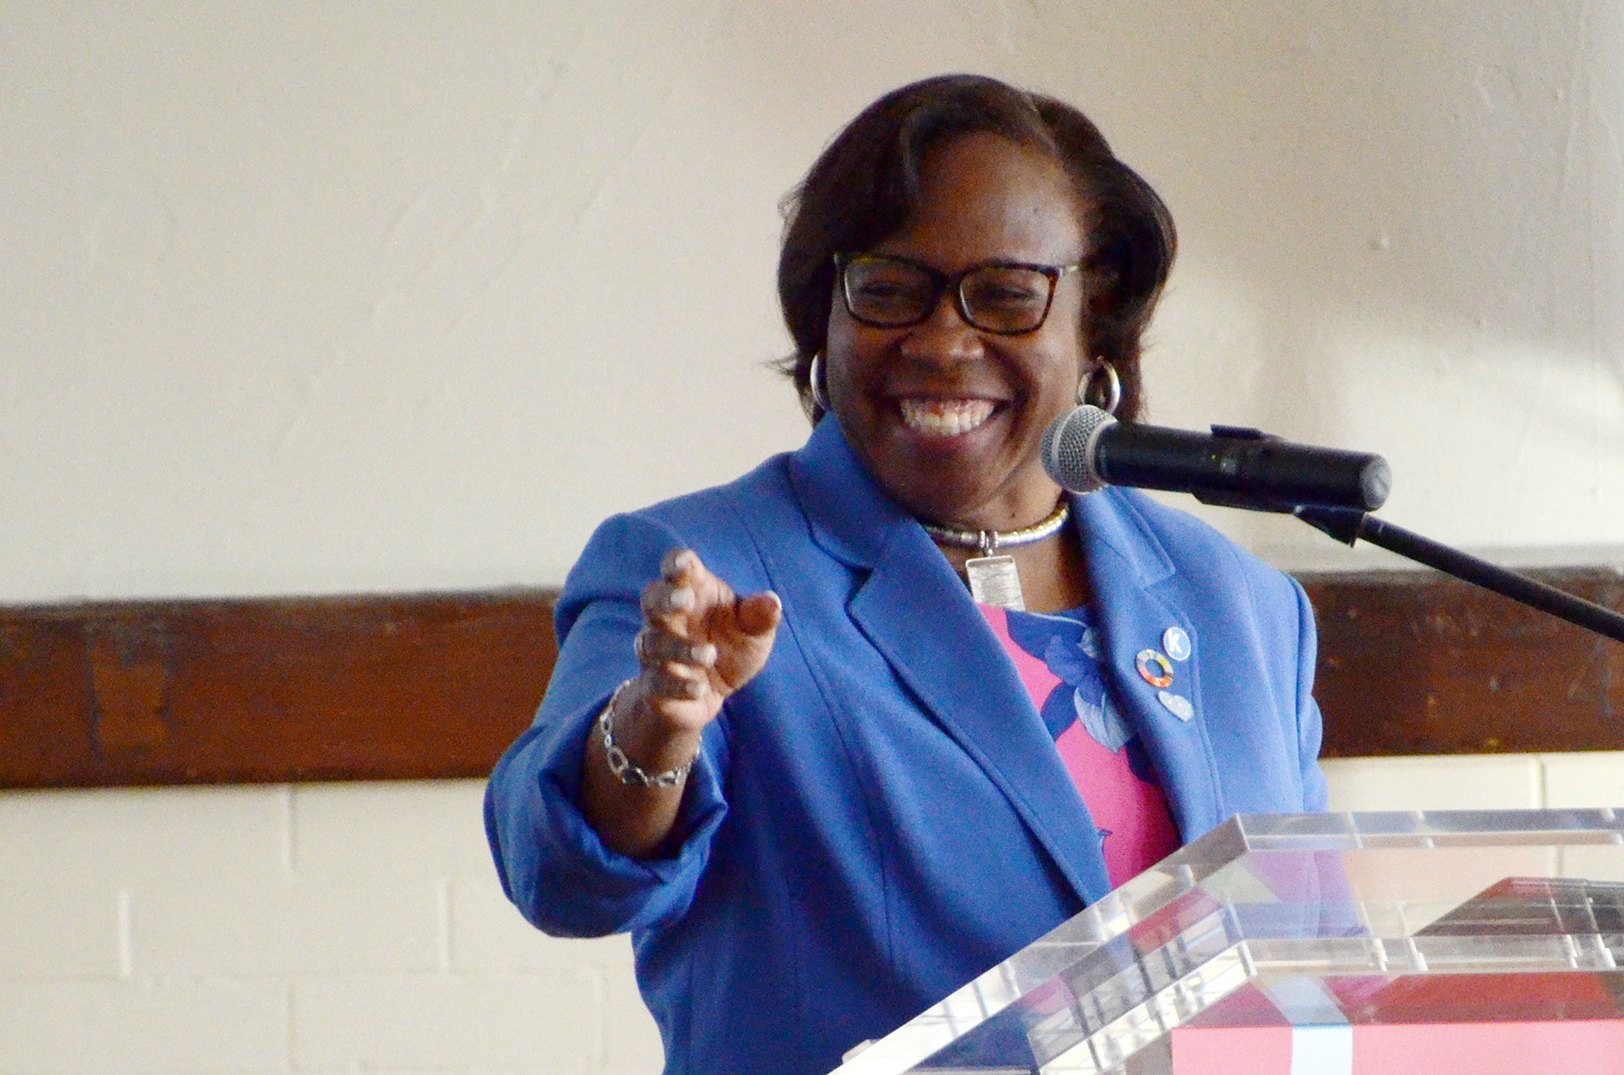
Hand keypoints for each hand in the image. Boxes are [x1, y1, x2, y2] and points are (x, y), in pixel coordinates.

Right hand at [630, 548, 780, 733]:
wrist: (708, 698)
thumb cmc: (729, 649)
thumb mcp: (753, 634)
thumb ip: (759, 618)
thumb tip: (772, 602)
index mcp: (692, 593)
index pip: (676, 567)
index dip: (677, 562)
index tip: (686, 564)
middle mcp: (667, 619)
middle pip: (651, 598)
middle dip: (665, 597)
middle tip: (685, 600)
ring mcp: (655, 652)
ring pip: (652, 642)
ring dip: (680, 648)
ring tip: (709, 655)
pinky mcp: (653, 686)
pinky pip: (655, 682)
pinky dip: (677, 684)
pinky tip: (699, 688)